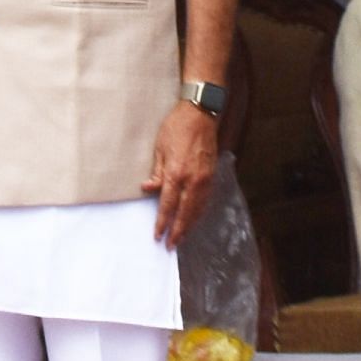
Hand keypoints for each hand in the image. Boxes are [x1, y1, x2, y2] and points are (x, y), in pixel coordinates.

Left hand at [142, 99, 218, 247]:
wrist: (200, 113)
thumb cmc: (176, 127)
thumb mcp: (159, 147)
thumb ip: (156, 172)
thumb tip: (148, 189)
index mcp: (175, 173)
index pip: (167, 205)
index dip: (162, 223)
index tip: (158, 236)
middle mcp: (192, 180)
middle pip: (184, 213)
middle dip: (177, 231)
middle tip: (171, 246)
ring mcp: (204, 179)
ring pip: (197, 210)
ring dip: (189, 225)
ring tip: (182, 237)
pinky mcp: (211, 175)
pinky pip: (205, 200)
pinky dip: (199, 213)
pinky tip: (194, 219)